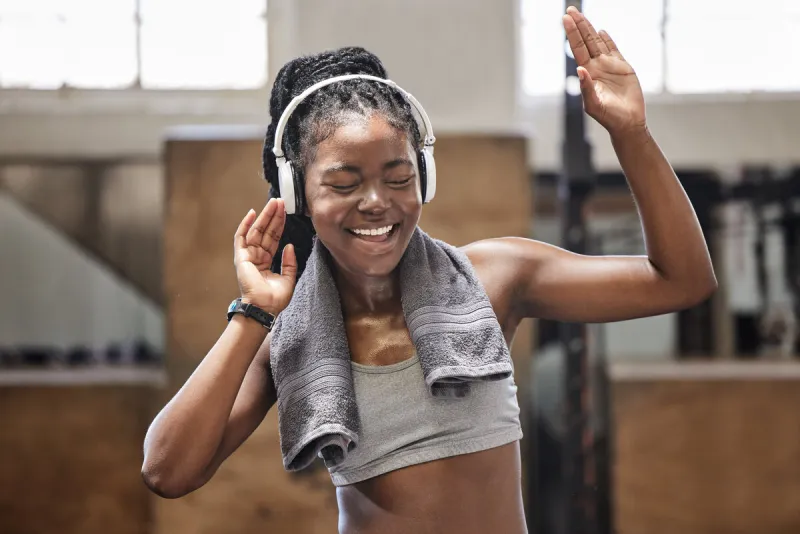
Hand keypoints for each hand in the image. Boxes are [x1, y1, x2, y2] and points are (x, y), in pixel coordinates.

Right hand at [233, 198, 296, 314]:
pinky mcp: (241, 257)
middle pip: (265, 231)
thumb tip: (290, 245)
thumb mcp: (289, 278)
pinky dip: (245, 224)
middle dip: (273, 216)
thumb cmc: (275, 298)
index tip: (285, 211)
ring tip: (273, 203)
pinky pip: (241, 237)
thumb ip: (289, 262)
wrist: (264, 307)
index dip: (279, 225)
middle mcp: (256, 257)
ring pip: (256, 231)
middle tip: (280, 201)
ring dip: (265, 216)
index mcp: (266, 262)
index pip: (273, 238)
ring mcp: (248, 256)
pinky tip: (253, 213)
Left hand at [563, 7, 646, 136]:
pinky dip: (607, 39)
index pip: (577, 49)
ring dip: (589, 29)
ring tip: (581, 15)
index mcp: (587, 73)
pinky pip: (614, 49)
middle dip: (578, 25)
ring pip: (597, 42)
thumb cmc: (608, 117)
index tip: (565, 19)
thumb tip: (580, 69)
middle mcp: (596, 67)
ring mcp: (609, 65)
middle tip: (570, 9)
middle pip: (585, 41)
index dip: (572, 33)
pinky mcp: (623, 67)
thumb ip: (586, 87)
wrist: (628, 122)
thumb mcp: (593, 104)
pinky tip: (601, 31)